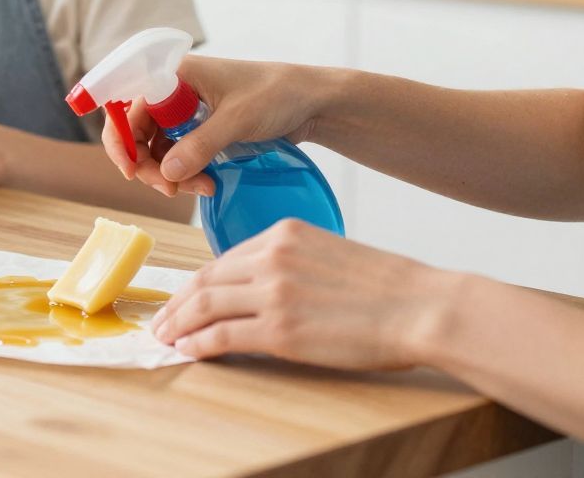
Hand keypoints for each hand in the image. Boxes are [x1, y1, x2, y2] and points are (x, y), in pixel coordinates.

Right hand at [100, 55, 328, 196]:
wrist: (310, 102)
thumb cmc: (275, 94)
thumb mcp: (237, 119)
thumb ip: (200, 145)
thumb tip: (166, 173)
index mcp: (174, 75)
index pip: (128, 106)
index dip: (122, 139)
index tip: (132, 170)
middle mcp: (173, 92)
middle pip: (138, 133)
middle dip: (149, 165)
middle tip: (170, 190)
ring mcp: (186, 113)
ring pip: (158, 150)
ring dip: (171, 175)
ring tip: (202, 188)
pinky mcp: (200, 132)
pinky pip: (179, 157)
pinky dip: (186, 174)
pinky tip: (207, 184)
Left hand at [152, 219, 458, 369]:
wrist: (420, 306)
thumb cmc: (388, 287)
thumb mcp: (330, 255)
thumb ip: (292, 265)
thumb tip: (262, 290)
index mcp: (284, 233)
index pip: (225, 259)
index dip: (198, 282)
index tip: (185, 298)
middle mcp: (272, 257)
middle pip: (206, 278)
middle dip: (178, 302)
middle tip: (162, 320)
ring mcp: (274, 292)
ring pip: (205, 304)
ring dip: (179, 324)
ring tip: (165, 338)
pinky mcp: (280, 329)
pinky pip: (223, 335)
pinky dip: (198, 343)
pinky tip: (189, 351)